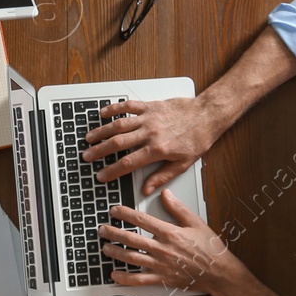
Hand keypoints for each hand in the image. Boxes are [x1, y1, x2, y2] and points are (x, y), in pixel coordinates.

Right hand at [83, 97, 224, 194]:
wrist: (208, 115)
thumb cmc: (198, 139)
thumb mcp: (183, 164)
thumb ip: (162, 176)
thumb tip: (146, 189)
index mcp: (157, 150)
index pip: (128, 163)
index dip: (112, 171)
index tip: (101, 175)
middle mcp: (150, 133)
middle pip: (118, 144)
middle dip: (99, 151)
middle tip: (87, 157)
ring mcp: (149, 118)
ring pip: (119, 125)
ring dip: (101, 131)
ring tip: (89, 138)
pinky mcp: (150, 106)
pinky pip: (128, 106)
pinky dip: (114, 108)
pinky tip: (103, 113)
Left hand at [100, 189, 239, 294]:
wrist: (219, 272)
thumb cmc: (209, 248)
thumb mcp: (196, 223)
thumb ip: (178, 208)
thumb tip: (166, 194)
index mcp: (170, 233)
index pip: (142, 221)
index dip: (125, 214)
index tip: (114, 210)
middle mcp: (163, 249)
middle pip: (132, 239)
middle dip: (113, 233)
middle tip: (102, 229)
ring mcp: (161, 265)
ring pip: (132, 259)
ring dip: (116, 253)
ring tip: (104, 248)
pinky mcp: (162, 279)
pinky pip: (139, 280)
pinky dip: (125, 278)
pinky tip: (115, 274)